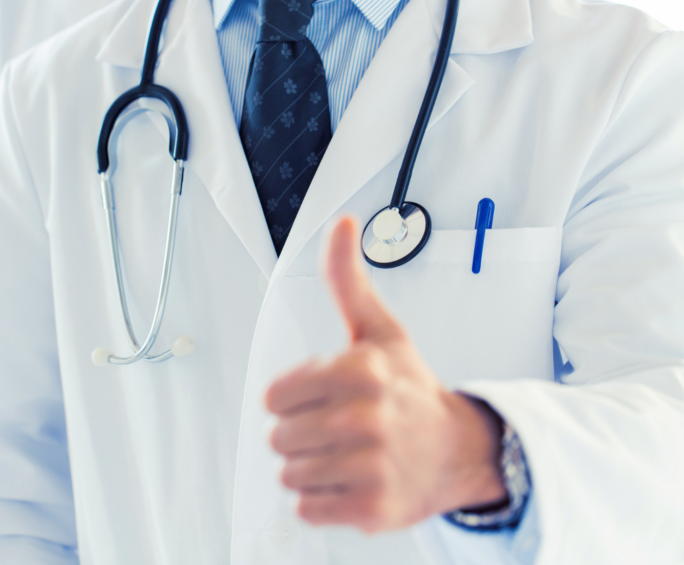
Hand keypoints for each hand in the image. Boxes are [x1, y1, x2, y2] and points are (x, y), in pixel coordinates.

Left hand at [265, 217, 506, 531]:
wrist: (458, 451)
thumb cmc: (410, 389)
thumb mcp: (378, 330)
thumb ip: (346, 279)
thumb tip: (341, 223)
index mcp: (360, 370)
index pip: (274, 397)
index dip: (292, 398)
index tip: (322, 396)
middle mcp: (367, 418)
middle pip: (278, 437)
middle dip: (300, 434)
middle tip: (337, 429)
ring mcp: (371, 466)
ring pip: (289, 473)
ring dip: (310, 467)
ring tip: (345, 454)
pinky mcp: (372, 509)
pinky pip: (307, 508)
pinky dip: (322, 500)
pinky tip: (351, 480)